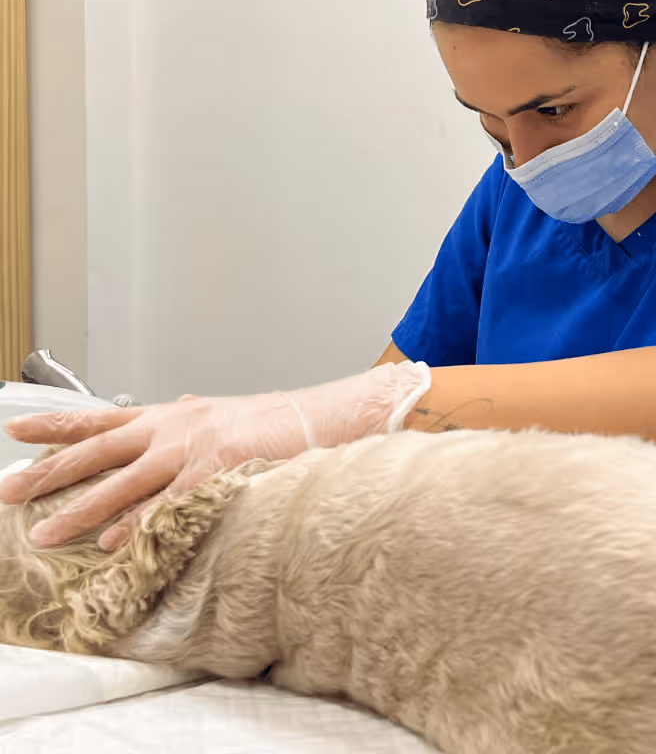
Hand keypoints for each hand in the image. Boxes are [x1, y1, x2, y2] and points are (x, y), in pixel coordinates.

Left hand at [0, 361, 429, 550]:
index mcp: (174, 414)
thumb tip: (164, 428)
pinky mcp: (216, 469)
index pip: (104, 417)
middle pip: (101, 449)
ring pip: (125, 482)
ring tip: (45, 533)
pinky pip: (168, 504)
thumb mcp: (220, 419)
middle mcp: (175, 426)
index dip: (59, 426)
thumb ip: (186, 426)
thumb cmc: (273, 423)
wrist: (322, 414)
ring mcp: (194, 447)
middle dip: (52, 472)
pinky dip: (137, 525)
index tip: (17, 431)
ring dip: (81, 510)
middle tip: (9, 490)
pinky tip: (111, 543)